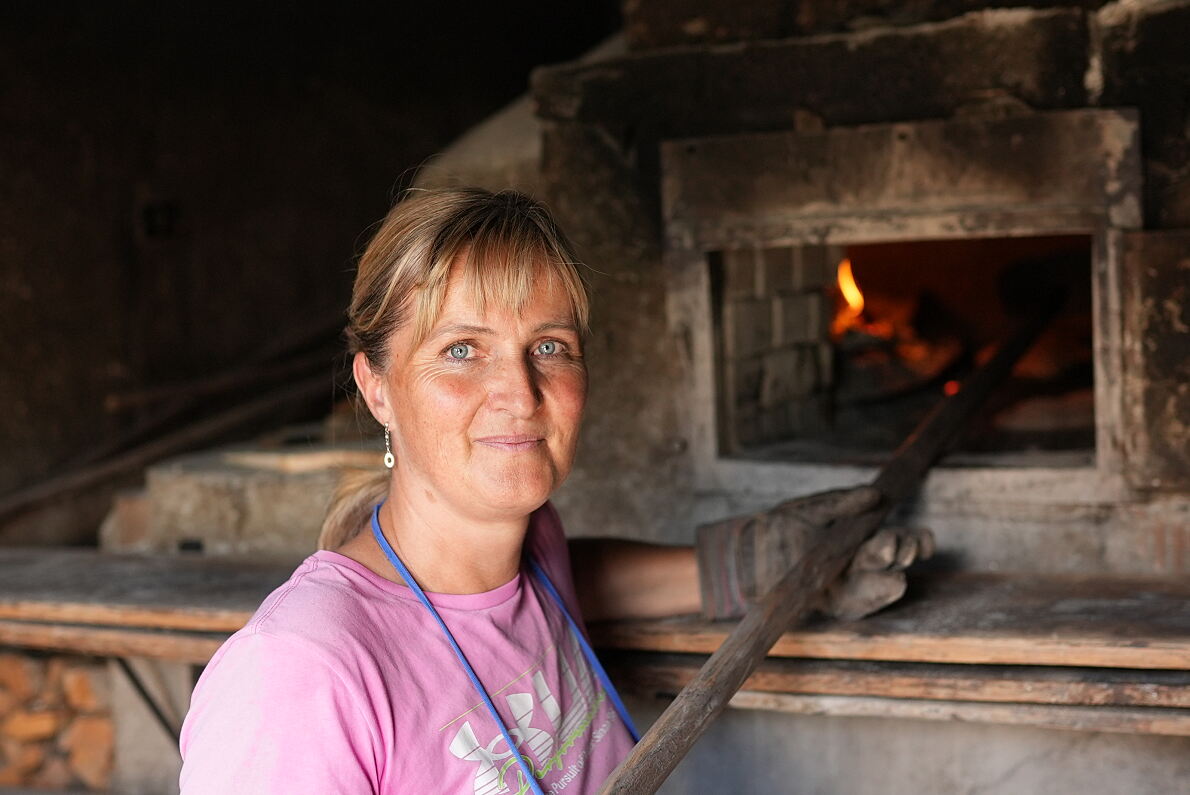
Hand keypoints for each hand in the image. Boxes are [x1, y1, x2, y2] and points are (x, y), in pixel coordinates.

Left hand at [695, 486, 932, 619]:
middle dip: (904, 551)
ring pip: (885, 583)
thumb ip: (842, 503)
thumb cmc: (779, 527)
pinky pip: (863, 603)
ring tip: (894, 557)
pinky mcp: (836, 604)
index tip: (926, 540)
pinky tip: (893, 582)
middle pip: (896, 560)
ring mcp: (850, 585)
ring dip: (894, 572)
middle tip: (895, 541)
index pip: (899, 540)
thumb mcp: (811, 509)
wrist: (745, 553)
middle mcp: (861, 563)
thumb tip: (874, 495)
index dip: (918, 542)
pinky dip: (878, 594)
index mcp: (861, 538)